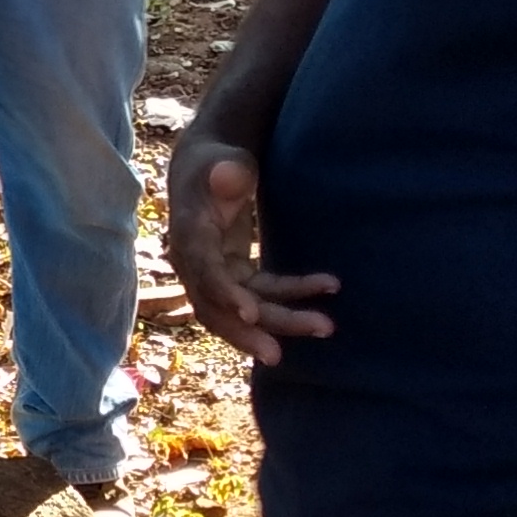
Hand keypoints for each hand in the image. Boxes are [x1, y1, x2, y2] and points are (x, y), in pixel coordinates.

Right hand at [165, 138, 334, 365]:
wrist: (206, 170)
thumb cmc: (216, 163)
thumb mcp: (221, 162)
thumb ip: (228, 171)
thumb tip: (229, 175)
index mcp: (188, 236)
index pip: (204, 273)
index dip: (226, 295)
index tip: (252, 314)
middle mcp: (195, 264)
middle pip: (218, 308)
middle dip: (249, 332)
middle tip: (279, 354)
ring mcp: (215, 275)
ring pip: (243, 311)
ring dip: (281, 321)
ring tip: (325, 325)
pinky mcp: (234, 277)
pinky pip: (262, 295)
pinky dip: (292, 295)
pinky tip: (328, 285)